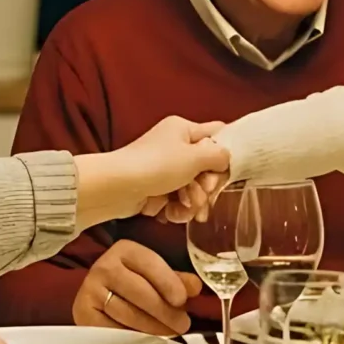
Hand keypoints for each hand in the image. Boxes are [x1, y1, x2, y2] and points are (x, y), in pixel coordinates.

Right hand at [73, 239, 196, 335]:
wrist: (98, 296)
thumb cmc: (134, 284)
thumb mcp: (155, 277)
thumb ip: (176, 281)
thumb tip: (194, 287)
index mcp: (126, 250)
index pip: (150, 264)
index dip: (168, 283)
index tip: (182, 301)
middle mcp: (104, 266)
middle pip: (139, 292)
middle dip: (164, 311)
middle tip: (182, 325)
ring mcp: (90, 290)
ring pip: (127, 313)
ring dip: (152, 328)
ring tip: (168, 333)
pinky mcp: (82, 313)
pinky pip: (111, 329)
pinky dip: (131, 337)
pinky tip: (145, 340)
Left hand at [78, 118, 229, 225]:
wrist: (117, 188)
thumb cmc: (156, 165)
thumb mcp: (195, 156)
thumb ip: (219, 155)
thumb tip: (226, 159)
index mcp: (183, 129)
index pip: (216, 135)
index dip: (224, 155)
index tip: (223, 172)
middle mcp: (174, 146)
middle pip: (205, 167)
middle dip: (206, 187)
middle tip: (202, 195)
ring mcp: (164, 169)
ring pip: (193, 187)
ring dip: (193, 201)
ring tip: (184, 207)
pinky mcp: (156, 188)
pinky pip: (177, 200)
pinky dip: (177, 209)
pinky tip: (171, 213)